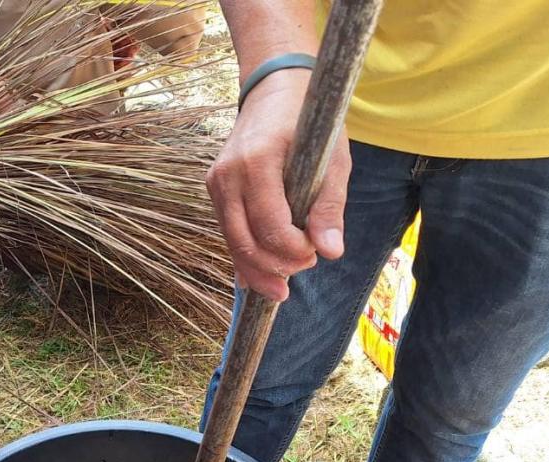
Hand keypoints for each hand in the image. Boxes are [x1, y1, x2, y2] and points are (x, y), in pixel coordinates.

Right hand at [206, 69, 350, 300]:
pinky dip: (244, 259)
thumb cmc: (310, 121)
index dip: (295, 251)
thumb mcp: (333, 159)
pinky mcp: (215, 191)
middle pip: (246, 243)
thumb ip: (329, 206)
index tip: (317, 250)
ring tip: (284, 284)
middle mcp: (228, 175)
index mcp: (257, 161)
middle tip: (306, 265)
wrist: (274, 89)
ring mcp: (216, 184)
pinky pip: (229, 234)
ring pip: (233, 244)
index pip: (271, 227)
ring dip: (259, 270)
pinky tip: (260, 281)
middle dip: (277, 266)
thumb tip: (331, 252)